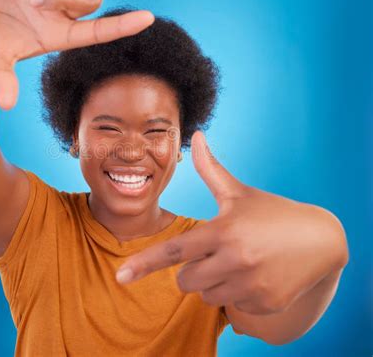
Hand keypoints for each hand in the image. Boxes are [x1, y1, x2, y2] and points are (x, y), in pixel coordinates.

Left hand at [116, 131, 345, 314]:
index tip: (120, 276)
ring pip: (205, 295)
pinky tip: (255, 276)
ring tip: (237, 263)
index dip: (144, 263)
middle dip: (191, 269)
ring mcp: (251, 285)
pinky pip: (230, 305)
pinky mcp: (265, 303)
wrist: (320, 240)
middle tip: (214, 253)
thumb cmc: (273, 212)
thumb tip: (197, 135)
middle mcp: (235, 260)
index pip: (174, 250)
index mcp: (223, 230)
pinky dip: (235, 293)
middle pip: (185, 279)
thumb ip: (211, 169)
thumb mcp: (239, 192)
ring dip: (212, 282)